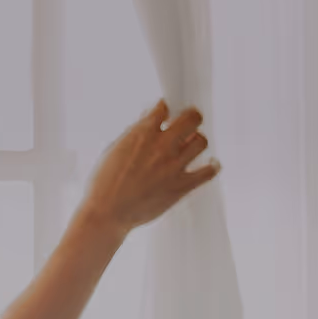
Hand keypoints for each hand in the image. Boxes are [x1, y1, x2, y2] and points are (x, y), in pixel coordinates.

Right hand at [78, 100, 219, 235]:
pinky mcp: (181, 186)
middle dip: (190, 116)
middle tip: (188, 122)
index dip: (166, 108)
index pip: (164, 107)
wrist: (108, 212)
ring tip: (192, 144)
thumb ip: (134, 133)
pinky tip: (210, 164)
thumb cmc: (105, 182)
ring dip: (197, 139)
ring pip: (202, 141)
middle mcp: (161, 146)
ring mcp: (173, 166)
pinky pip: (208, 172)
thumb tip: (147, 120)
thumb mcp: (114, 149)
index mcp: (141, 134)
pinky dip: (213, 166)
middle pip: (191, 118)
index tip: (167, 113)